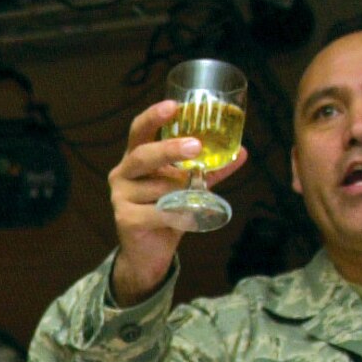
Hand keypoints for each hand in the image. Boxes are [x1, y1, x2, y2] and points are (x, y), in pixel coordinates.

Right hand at [107, 100, 249, 304]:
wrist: (148, 255)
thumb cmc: (166, 214)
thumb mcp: (189, 188)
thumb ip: (210, 171)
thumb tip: (242, 152)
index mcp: (135, 159)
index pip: (139, 131)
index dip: (154, 117)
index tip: (173, 106)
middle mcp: (122, 174)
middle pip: (143, 155)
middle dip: (170, 149)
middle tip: (196, 146)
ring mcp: (120, 197)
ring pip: (158, 187)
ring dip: (182, 194)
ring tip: (195, 201)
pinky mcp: (125, 219)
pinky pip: (159, 212)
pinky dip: (179, 215)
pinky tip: (190, 218)